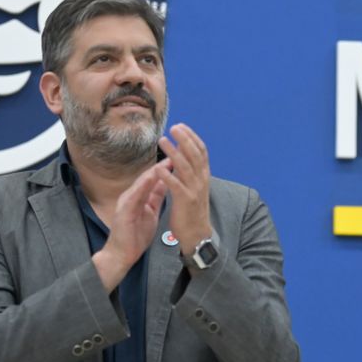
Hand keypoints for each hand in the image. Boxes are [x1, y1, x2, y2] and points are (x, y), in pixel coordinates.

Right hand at [93, 163, 167, 291]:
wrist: (121, 255)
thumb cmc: (135, 236)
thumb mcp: (151, 212)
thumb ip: (156, 197)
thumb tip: (166, 182)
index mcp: (139, 196)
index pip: (154, 179)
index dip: (167, 168)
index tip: (180, 158)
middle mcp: (132, 195)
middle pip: (148, 176)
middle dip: (162, 165)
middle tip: (175, 153)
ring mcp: (126, 202)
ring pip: (141, 182)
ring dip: (154, 171)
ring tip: (166, 161)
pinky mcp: (123, 210)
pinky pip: (134, 195)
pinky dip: (143, 186)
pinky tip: (151, 179)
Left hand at [157, 123, 211, 255]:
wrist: (197, 234)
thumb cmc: (192, 210)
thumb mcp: (195, 187)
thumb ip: (190, 171)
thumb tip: (184, 154)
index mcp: (203, 176)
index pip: (201, 151)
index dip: (191, 137)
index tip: (181, 127)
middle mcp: (201, 180)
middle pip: (194, 154)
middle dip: (184, 139)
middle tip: (173, 127)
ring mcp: (194, 190)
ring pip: (185, 167)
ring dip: (173, 152)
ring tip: (162, 141)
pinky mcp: (185, 201)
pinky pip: (176, 186)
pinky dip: (167, 175)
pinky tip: (158, 167)